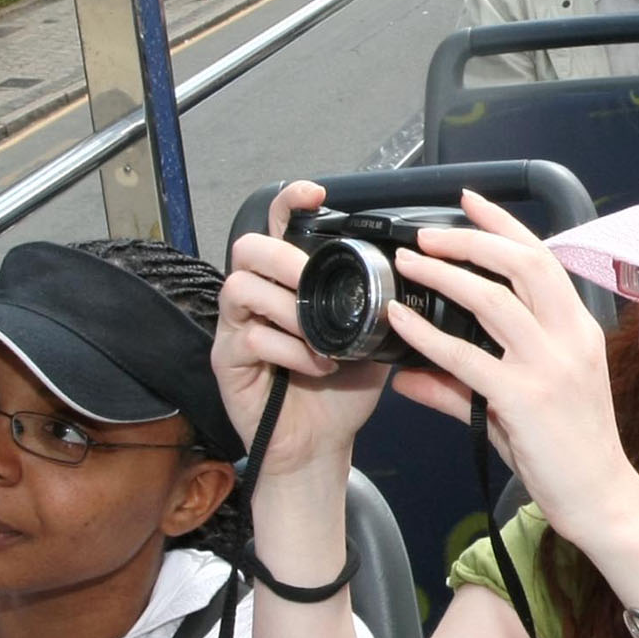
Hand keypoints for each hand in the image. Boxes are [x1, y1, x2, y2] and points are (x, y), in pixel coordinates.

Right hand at [213, 181, 393, 481]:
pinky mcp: (228, 361)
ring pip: (241, 288)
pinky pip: (251, 338)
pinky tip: (317, 366)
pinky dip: (290, 350)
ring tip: (321, 338)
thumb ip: (380, 303)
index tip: (315, 193)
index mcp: (290, 283)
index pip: (280, 228)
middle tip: (310, 280)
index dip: (291, 203)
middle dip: (284, 258)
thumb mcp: (373, 338)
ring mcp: (237, 328)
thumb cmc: (341, 391)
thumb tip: (410, 272)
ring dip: (289, 309)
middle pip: (248, 248)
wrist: (321, 445)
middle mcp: (257, 297)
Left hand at [373, 193, 638, 552]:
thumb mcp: (520, 406)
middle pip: (522, 264)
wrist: (601, 499)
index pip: (542, 258)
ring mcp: (549, 367)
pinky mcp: (524, 399)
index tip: (471, 201)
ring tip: (409, 265)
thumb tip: (409, 375)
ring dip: (445, 274)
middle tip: (426, 236)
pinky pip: (466, 356)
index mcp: (577, 329)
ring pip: (493, 300)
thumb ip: (461, 386)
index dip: (504, 225)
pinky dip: (427, 334)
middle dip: (471, 240)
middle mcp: (569, 338)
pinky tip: (401, 323)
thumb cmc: (570, 452)